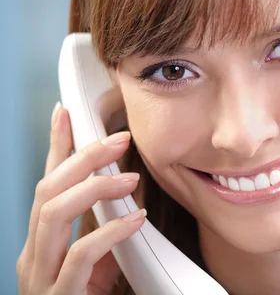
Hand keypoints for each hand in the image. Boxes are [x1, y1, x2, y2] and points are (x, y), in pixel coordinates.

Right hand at [17, 103, 145, 293]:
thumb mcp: (94, 267)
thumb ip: (99, 238)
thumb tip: (122, 210)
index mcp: (42, 243)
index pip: (46, 183)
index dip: (56, 146)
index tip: (67, 112)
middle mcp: (33, 255)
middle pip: (48, 190)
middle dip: (81, 157)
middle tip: (119, 138)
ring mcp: (40, 278)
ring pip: (52, 215)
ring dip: (94, 188)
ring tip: (131, 178)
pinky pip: (79, 257)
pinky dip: (108, 233)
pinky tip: (135, 221)